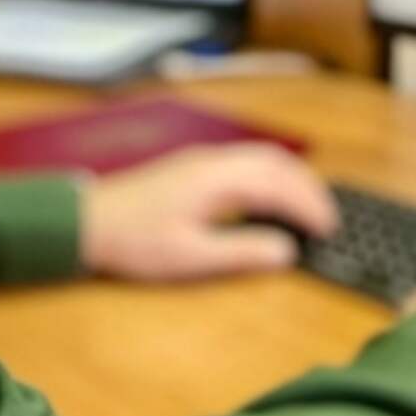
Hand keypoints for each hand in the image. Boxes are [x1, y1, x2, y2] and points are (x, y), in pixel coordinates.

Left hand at [81, 143, 338, 280]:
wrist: (86, 221)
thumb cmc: (134, 242)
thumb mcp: (190, 257)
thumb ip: (241, 251)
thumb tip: (286, 251)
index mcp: (217, 179)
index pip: (279, 185)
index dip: (309, 207)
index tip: (328, 230)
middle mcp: (213, 161)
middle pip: (276, 163)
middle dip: (307, 189)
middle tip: (327, 220)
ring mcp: (202, 160)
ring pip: (261, 158)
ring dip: (290, 179)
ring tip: (305, 209)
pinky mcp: (192, 167)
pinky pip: (244, 161)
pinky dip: (269, 176)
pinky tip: (268, 199)